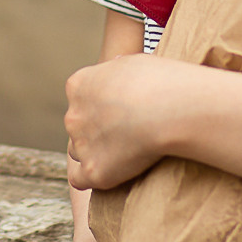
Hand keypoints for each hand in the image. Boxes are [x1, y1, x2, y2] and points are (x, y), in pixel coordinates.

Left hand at [64, 53, 197, 190]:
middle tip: (128, 133)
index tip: (122, 111)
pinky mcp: (93, 171)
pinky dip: (94, 177)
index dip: (101, 107)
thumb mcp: (133, 62)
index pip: (81, 98)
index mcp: (78, 85)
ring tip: (127, 154)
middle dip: (97, 130)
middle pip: (79, 126)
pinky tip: (112, 174)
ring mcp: (81, 144)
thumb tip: (116, 71)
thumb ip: (118, 72)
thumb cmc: (159, 80)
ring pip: (79, 152)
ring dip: (96, 153)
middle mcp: (73, 115)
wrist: (168, 108)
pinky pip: (80, 179)